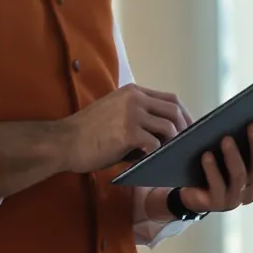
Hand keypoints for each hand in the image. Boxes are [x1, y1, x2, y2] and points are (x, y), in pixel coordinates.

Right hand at [63, 83, 190, 172]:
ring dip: (171, 143)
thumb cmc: (86, 133)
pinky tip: (151, 161)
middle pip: (174, 110)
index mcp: (132, 91)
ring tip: (168, 155)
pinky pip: (155, 144)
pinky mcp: (128, 132)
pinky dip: (157, 154)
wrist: (63, 142)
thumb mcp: (114, 113)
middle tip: (186, 145)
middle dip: (185, 128)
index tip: (188, 129)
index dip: (183, 114)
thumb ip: (137, 116)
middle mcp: (134, 98)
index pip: (169, 98)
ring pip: (168, 127)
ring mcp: (132, 114)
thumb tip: (163, 135)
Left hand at [182, 117, 252, 211]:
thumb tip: (251, 108)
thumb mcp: (231, 146)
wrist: (190, 189)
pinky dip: (212, 169)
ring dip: (234, 156)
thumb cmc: (216, 161)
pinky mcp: (216, 203)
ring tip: (226, 138)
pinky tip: (206, 155)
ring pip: (240, 176)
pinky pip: (217, 185)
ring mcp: (236, 197)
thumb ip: (243, 133)